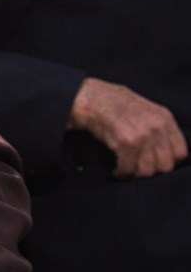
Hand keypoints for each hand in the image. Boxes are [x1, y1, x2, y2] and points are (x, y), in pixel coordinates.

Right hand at [70, 77, 187, 177]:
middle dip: (150, 171)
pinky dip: (121, 173)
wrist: (90, 98)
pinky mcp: (126, 143)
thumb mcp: (146, 110)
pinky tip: (117, 170)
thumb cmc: (114, 104)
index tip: (154, 163)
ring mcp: (143, 135)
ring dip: (134, 174)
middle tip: (138, 168)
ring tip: (126, 169)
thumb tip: (165, 152)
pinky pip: (128, 169)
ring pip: (147, 171)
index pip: (180, 153)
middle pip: (165, 166)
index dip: (167, 161)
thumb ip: (159, 128)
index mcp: (165, 118)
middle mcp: (157, 127)